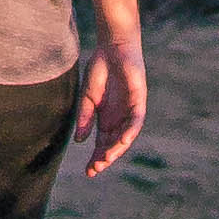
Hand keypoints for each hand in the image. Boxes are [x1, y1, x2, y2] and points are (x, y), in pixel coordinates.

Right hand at [74, 31, 147, 177]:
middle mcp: (119, 118)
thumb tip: (79, 141)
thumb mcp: (88, 96)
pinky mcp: (139, 101)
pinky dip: (130, 132)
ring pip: (125, 137)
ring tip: (106, 160)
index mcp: (106, 118)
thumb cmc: (100, 68)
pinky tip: (122, 141)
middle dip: (105, 158)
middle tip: (95, 169)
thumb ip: (85, 118)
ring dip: (116, 149)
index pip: (102, 144)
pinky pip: (136, 121)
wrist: (112, 46)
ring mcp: (129, 111)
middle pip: (113, 144)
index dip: (96, 157)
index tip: (88, 172)